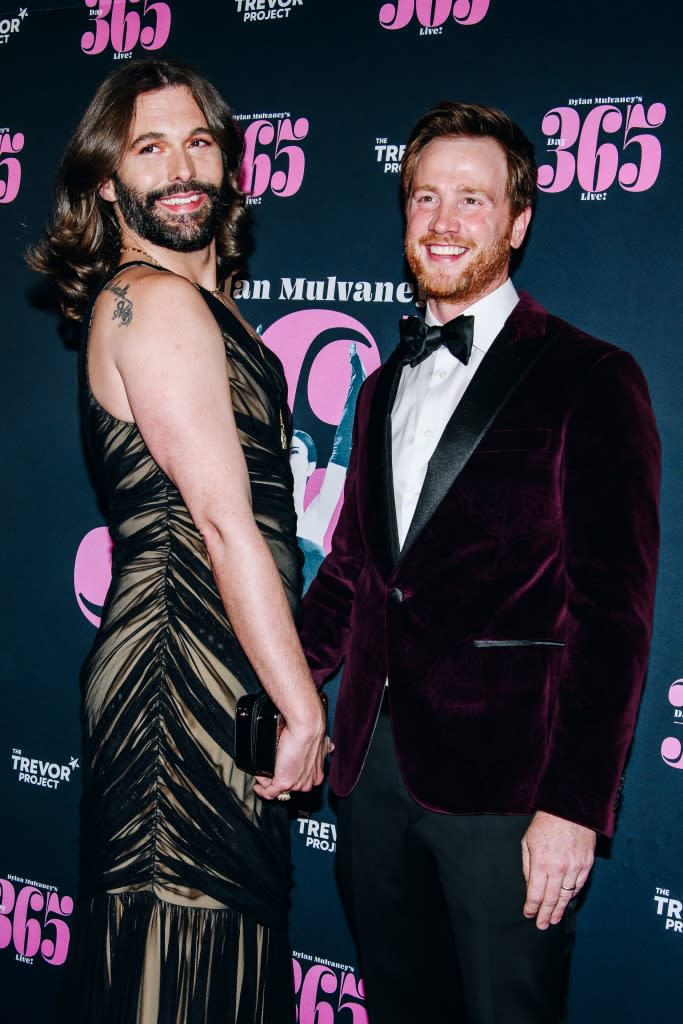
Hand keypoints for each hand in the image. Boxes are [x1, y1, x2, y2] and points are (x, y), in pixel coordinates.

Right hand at [254, 707, 330, 800]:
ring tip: (262, 774)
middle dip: (278, 780)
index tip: (283, 771)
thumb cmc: (312, 732)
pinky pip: (269, 792)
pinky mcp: (284, 782)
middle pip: (289, 788)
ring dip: (268, 782)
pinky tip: (258, 785)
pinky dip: (261, 789)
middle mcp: (307, 782)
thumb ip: (324, 747)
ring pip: (278, 790)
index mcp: (316, 775)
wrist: (307, 727)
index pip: (300, 782)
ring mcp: (296, 784)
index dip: (290, 777)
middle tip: (270, 772)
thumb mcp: (323, 743)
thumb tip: (330, 746)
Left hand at [521, 810, 595, 928]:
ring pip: (566, 896)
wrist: (569, 809)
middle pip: (551, 899)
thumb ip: (528, 866)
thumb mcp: (528, 842)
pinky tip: (566, 901)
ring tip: (554, 919)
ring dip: (560, 910)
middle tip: (542, 925)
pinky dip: (572, 895)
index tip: (529, 914)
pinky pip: (579, 885)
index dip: (532, 907)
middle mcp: (559, 868)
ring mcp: (575, 867)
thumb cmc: (545, 824)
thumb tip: (530, 886)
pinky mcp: (586, 864)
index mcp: (541, 863)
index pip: (536, 893)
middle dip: (545, 914)